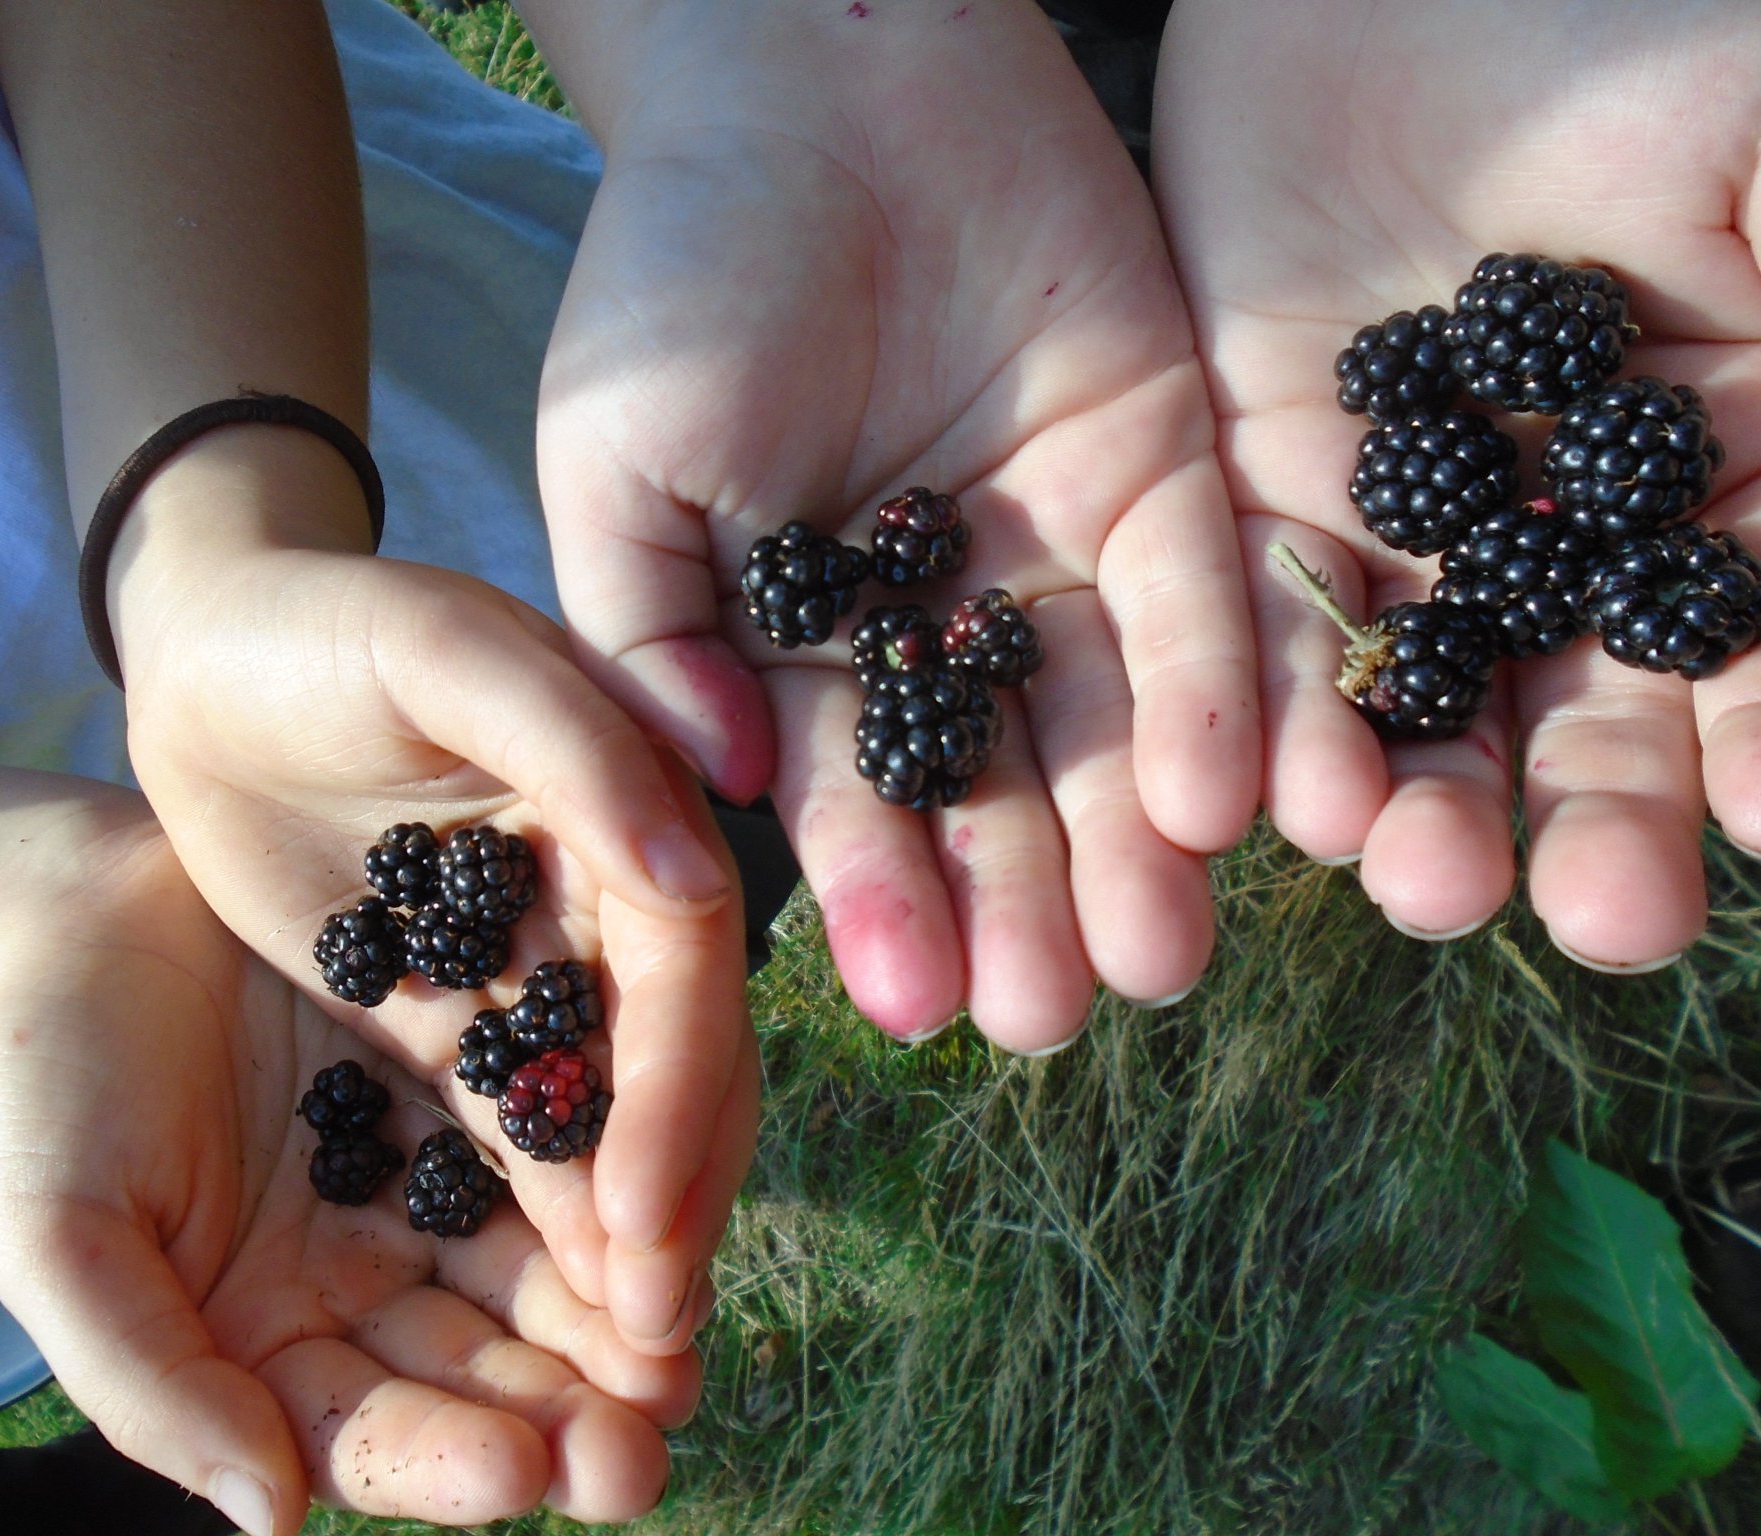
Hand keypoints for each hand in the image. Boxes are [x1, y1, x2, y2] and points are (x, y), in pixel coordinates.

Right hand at [0, 818, 698, 1533]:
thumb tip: (274, 1517)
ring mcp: (431, 1191)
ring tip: (676, 1360)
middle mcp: (366, 1289)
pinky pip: (557, 1150)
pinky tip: (668, 1220)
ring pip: (540, 1279)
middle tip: (641, 1453)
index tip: (522, 1468)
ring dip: (613, 1328)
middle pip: (481, 1375)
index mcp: (265, 1349)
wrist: (93, 909)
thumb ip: (152, 1383)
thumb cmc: (51, 1079)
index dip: (447, 1462)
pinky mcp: (478, 1095)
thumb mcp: (63, 1236)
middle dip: (567, 1420)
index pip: (370, 1435)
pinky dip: (613, 1193)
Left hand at [107, 432, 753, 1347]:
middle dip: (671, 1200)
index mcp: (634, 803)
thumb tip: (700, 881)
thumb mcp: (441, 649)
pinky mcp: (459, 1019)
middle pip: (668, 1065)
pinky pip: (512, 1133)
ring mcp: (535, 968)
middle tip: (656, 1342)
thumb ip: (575, 746)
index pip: (685, 968)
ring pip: (602, 1120)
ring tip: (624, 1371)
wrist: (206, 658)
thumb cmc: (321, 627)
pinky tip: (554, 1316)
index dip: (679, 1094)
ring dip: (623, 1240)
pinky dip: (540, 1222)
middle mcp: (609, 898)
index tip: (645, 1222)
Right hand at [527, 0, 1260, 1047]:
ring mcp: (1057, 554)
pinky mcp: (1165, 473)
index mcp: (810, 645)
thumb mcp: (613, 464)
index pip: (852, 798)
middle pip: (994, 790)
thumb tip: (713, 782)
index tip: (908, 1004)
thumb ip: (650, 633)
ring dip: (1134, 845)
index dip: (877, 899)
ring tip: (1150, 959)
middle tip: (1050, 1014)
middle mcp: (942, 625)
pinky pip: (1199, 600)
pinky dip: (1215, 697)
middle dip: (1022, 904)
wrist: (814, 79)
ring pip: (1108, 727)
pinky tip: (1218, 803)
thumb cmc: (682, 271)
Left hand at [1154, 0, 1760, 965]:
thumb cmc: (1640, 30)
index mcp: (1724, 473)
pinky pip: (1266, 624)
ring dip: (1426, 803)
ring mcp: (1413, 525)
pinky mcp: (1266, 492)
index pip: (1750, 645)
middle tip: (1602, 915)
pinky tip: (1279, 797)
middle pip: (1592, 712)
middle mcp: (1565, 534)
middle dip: (1598, 820)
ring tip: (1421, 882)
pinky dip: (1272, 709)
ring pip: (1424, 697)